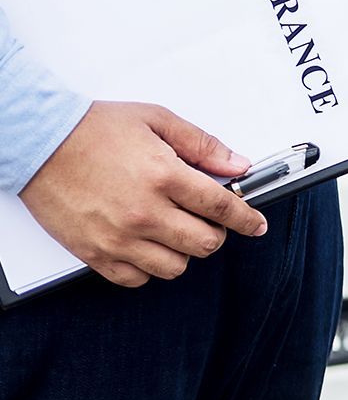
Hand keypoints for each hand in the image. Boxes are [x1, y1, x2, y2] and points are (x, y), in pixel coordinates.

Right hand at [18, 102, 268, 287]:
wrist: (37, 141)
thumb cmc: (92, 129)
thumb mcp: (156, 120)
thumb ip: (202, 145)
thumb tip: (237, 164)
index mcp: (164, 177)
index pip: (223, 209)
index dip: (248, 220)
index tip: (256, 225)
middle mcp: (144, 212)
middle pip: (205, 244)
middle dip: (216, 233)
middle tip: (208, 221)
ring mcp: (118, 237)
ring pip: (175, 267)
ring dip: (183, 251)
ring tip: (174, 230)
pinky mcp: (94, 253)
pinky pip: (136, 279)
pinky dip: (148, 267)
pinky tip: (147, 245)